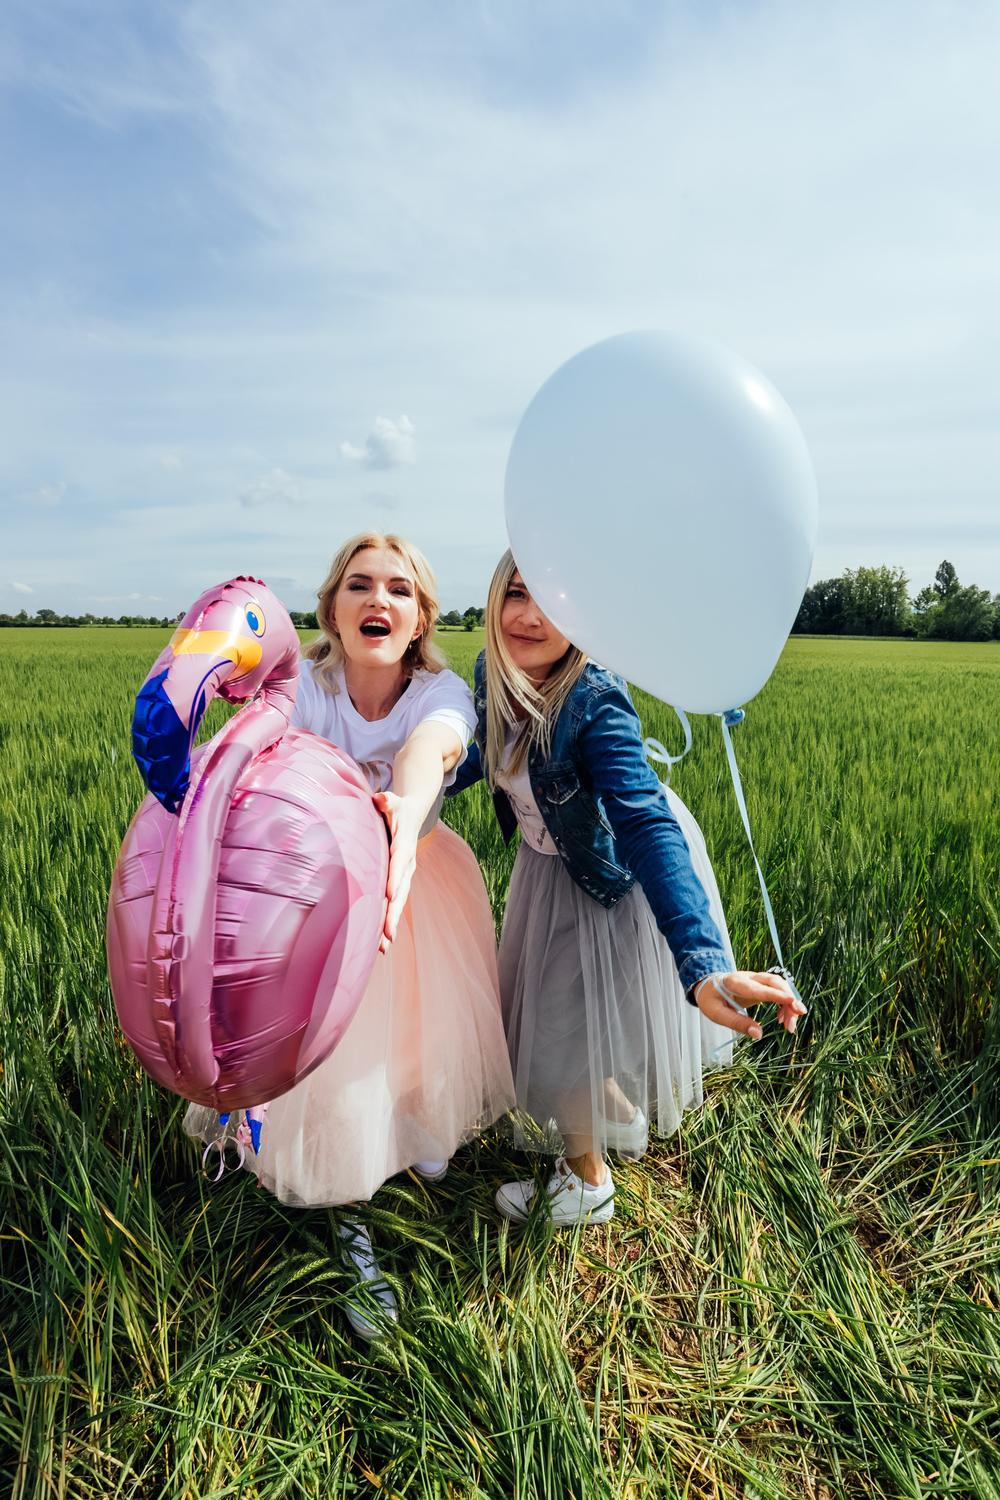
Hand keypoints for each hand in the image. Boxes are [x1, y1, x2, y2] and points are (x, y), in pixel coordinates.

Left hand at [372, 789, 420, 951]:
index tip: (390, 895)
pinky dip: (388, 922)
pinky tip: (381, 943)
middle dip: (394, 913)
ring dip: (391, 924)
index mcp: (403, 846)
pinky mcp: (399, 882)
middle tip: (387, 934)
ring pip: (398, 903)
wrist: (413, 814)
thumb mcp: (393, 802)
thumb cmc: (398, 808)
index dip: (395, 879)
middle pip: (401, 891)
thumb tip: (380, 798)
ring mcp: (404, 876)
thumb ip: (387, 801)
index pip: (399, 864)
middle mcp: (407, 865)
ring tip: (384, 947)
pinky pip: (393, 904)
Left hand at [693, 970, 806, 1040]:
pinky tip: (782, 1019)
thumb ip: (737, 1023)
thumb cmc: (711, 999)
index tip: (792, 1001)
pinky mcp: (761, 985)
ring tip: (789, 1026)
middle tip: (797, 1018)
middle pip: (774, 982)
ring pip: (779, 986)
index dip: (775, 994)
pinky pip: (778, 990)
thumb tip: (758, 1034)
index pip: (757, 988)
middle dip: (788, 997)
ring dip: (789, 1003)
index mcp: (734, 983)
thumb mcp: (716, 1014)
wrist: (708, 986)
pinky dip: (784, 1004)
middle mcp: (748, 977)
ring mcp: (756, 979)